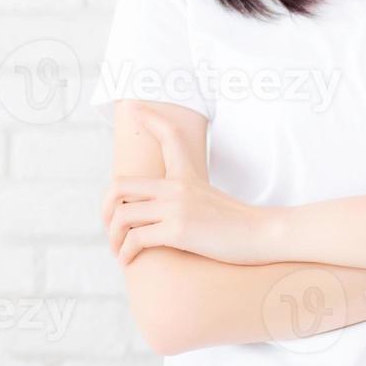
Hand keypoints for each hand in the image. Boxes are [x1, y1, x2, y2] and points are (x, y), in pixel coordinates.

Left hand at [100, 105, 277, 266]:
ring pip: (122, 216)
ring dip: (113, 238)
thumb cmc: (235, 223)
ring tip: (119, 252)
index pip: (167, 135)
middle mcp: (176, 186)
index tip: (133, 105)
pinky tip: (128, 261)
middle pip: (119, 186)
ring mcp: (176, 207)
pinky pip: (137, 239)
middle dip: (105, 209)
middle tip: (108, 227)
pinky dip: (126, 252)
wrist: (261, 235)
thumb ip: (183, 196)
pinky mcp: (178, 230)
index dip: (149, 118)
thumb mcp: (208, 198)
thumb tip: (159, 208)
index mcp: (185, 174)